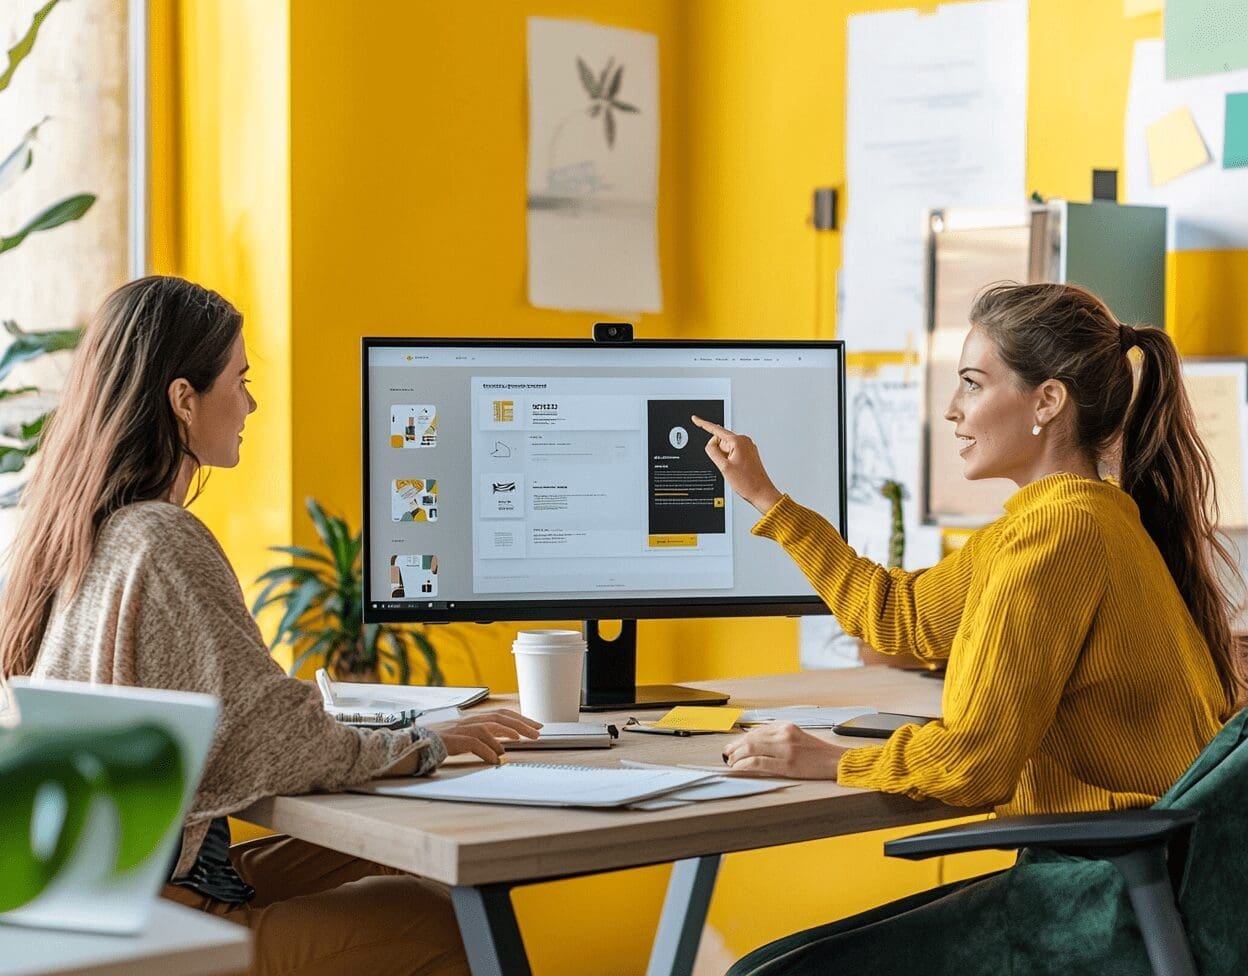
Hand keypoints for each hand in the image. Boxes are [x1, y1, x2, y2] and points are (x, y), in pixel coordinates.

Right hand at [428, 709, 542, 764]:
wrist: (420, 746)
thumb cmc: (445, 744)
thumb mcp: (469, 740)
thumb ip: (485, 740)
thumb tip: (502, 751)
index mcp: (475, 719)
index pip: (502, 714)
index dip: (521, 719)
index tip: (536, 726)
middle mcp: (470, 720)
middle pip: (500, 717)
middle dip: (520, 724)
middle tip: (537, 733)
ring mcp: (462, 729)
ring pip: (489, 725)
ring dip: (507, 732)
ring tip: (520, 739)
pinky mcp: (455, 740)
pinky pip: (475, 743)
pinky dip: (487, 750)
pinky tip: (496, 759)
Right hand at [690, 416, 782, 513]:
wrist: (761, 492)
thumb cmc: (747, 482)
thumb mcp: (724, 467)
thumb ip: (713, 452)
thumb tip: (710, 444)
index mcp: (738, 441)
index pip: (716, 430)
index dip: (703, 424)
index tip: (695, 419)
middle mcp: (745, 441)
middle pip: (721, 441)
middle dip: (718, 453)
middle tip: (726, 467)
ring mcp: (748, 447)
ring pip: (726, 448)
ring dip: (725, 458)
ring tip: (734, 470)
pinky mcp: (748, 454)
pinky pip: (733, 453)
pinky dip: (730, 460)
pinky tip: (736, 470)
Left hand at [722, 723, 846, 778]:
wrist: (837, 761)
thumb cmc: (818, 753)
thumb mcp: (798, 737)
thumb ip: (779, 737)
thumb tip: (756, 743)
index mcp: (786, 727)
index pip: (756, 731)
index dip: (741, 738)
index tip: (733, 745)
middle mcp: (784, 734)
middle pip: (751, 738)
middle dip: (735, 746)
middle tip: (726, 754)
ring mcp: (785, 749)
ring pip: (752, 748)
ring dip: (737, 756)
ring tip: (731, 762)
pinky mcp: (787, 764)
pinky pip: (759, 762)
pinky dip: (745, 765)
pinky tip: (739, 768)